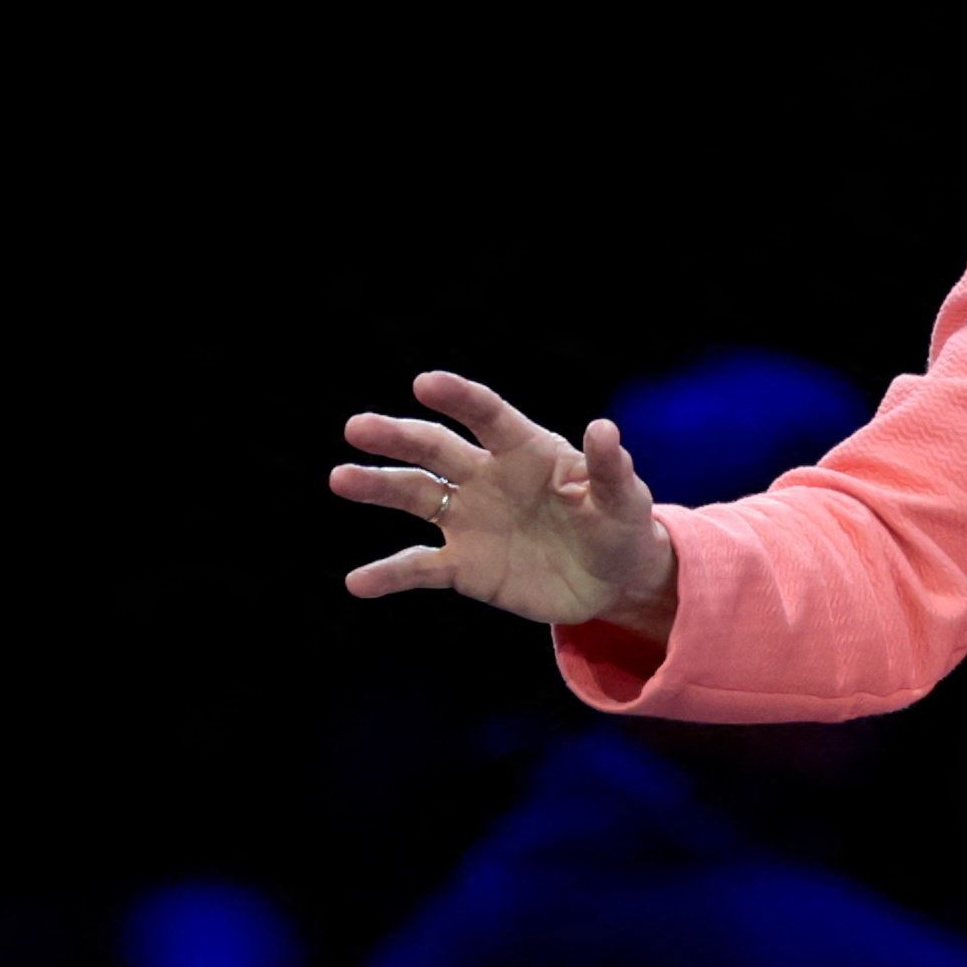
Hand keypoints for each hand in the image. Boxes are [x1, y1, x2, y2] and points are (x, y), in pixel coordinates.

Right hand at [332, 370, 679, 635]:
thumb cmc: (620, 526)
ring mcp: (468, 520)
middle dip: (397, 437)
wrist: (611, 582)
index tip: (425, 383)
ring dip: (378, 486)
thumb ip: (609, 468)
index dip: (458, 398)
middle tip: (358, 428)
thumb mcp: (624, 500)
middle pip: (435, 449)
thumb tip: (603, 428)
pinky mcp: (462, 567)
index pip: (486, 415)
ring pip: (415, 496)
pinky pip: (419, 568)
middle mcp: (486, 476)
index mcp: (524, 449)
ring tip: (342, 478)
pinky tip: (357, 583)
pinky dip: (389, 575)